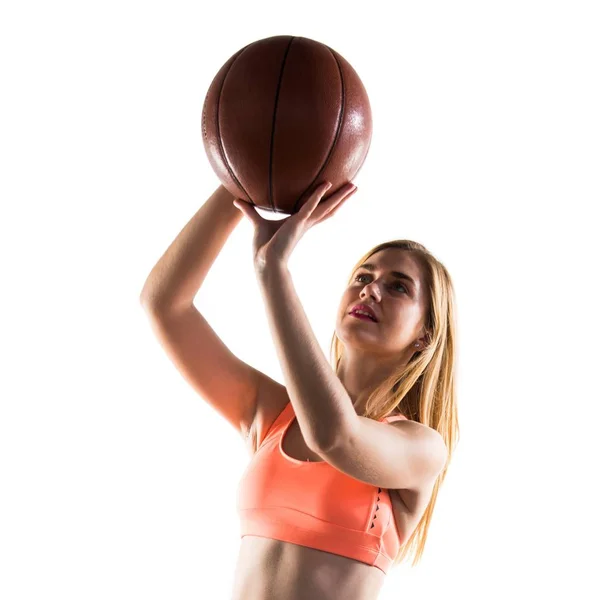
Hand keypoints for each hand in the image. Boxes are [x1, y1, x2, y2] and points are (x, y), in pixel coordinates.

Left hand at [232, 181, 356, 270]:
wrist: (264, 259)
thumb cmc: (262, 246)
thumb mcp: (256, 222)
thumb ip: (249, 211)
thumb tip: (236, 201)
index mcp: (300, 223)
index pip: (319, 210)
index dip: (330, 201)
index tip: (338, 192)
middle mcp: (306, 223)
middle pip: (329, 208)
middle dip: (342, 198)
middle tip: (355, 187)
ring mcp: (304, 223)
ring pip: (326, 206)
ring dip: (339, 196)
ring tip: (353, 186)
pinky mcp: (297, 223)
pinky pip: (309, 205)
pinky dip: (316, 195)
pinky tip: (326, 184)